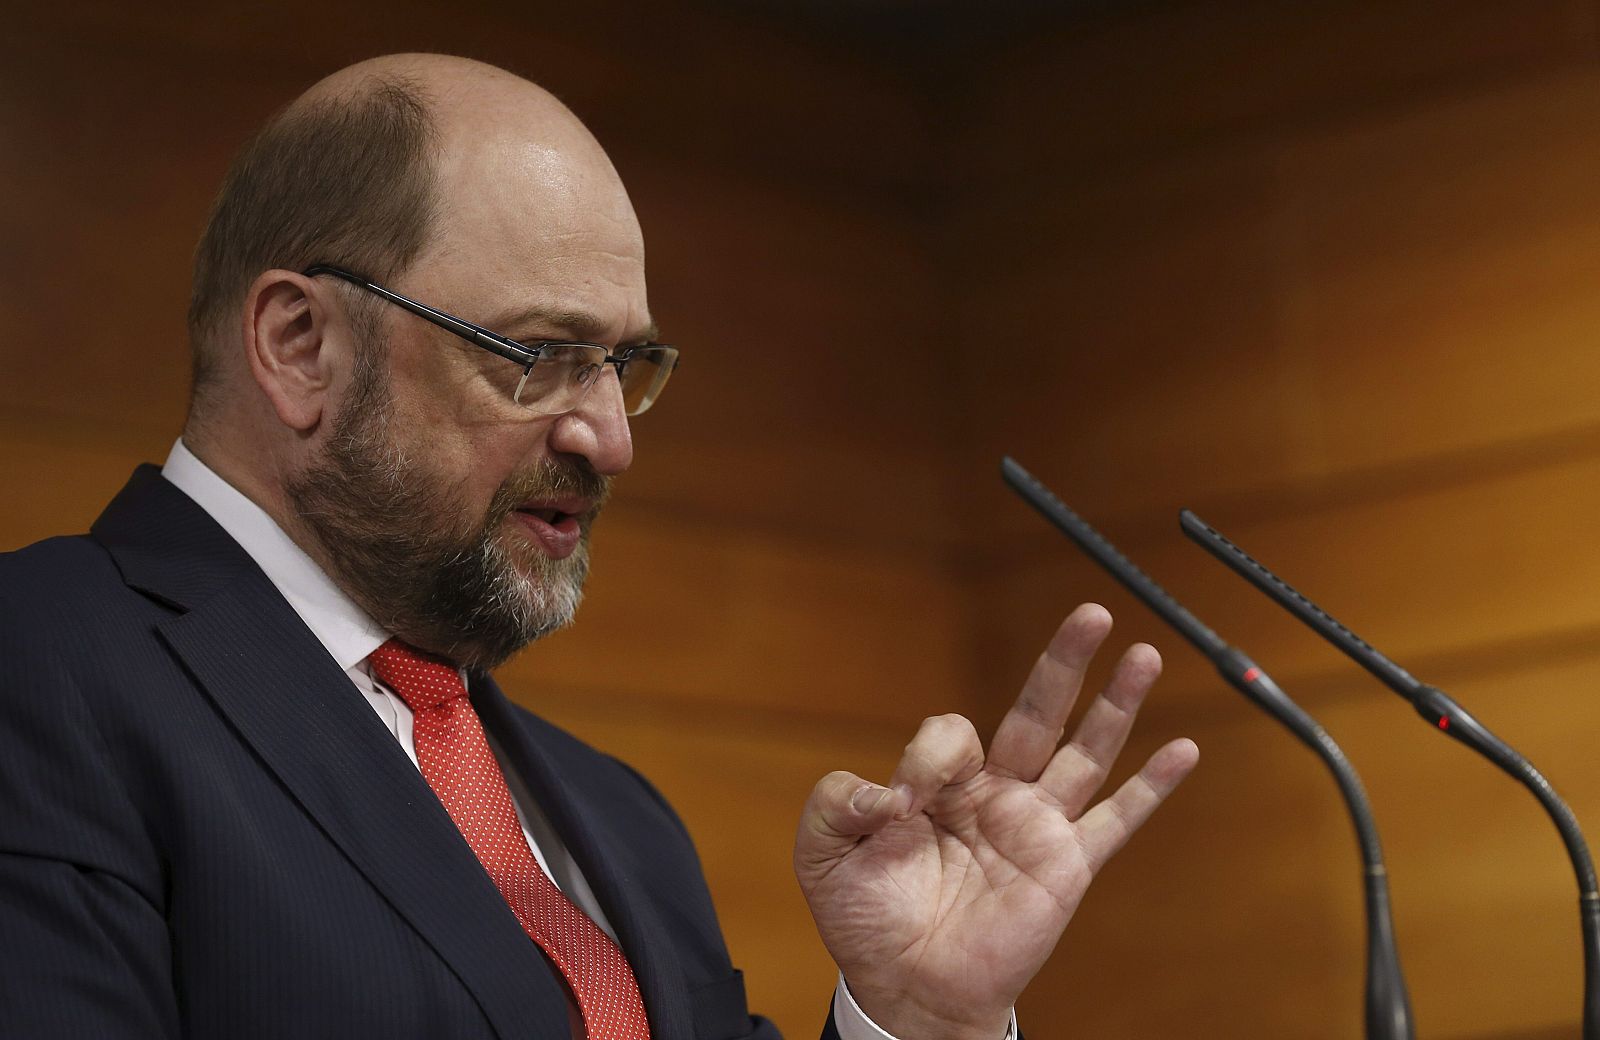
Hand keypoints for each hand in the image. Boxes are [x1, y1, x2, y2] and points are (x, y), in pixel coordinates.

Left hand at [793, 603, 1198, 1039]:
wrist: (906, 989)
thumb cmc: (868, 921)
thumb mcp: (824, 853)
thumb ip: (835, 802)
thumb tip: (884, 790)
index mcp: (942, 782)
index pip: (953, 733)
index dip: (929, 756)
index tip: (902, 805)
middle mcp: (995, 793)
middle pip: (1037, 711)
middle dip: (1063, 662)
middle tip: (1091, 613)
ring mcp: (1036, 827)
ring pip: (1085, 752)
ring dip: (1117, 704)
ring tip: (1145, 655)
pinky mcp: (1065, 867)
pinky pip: (1116, 821)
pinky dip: (1151, 788)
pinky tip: (1183, 751)